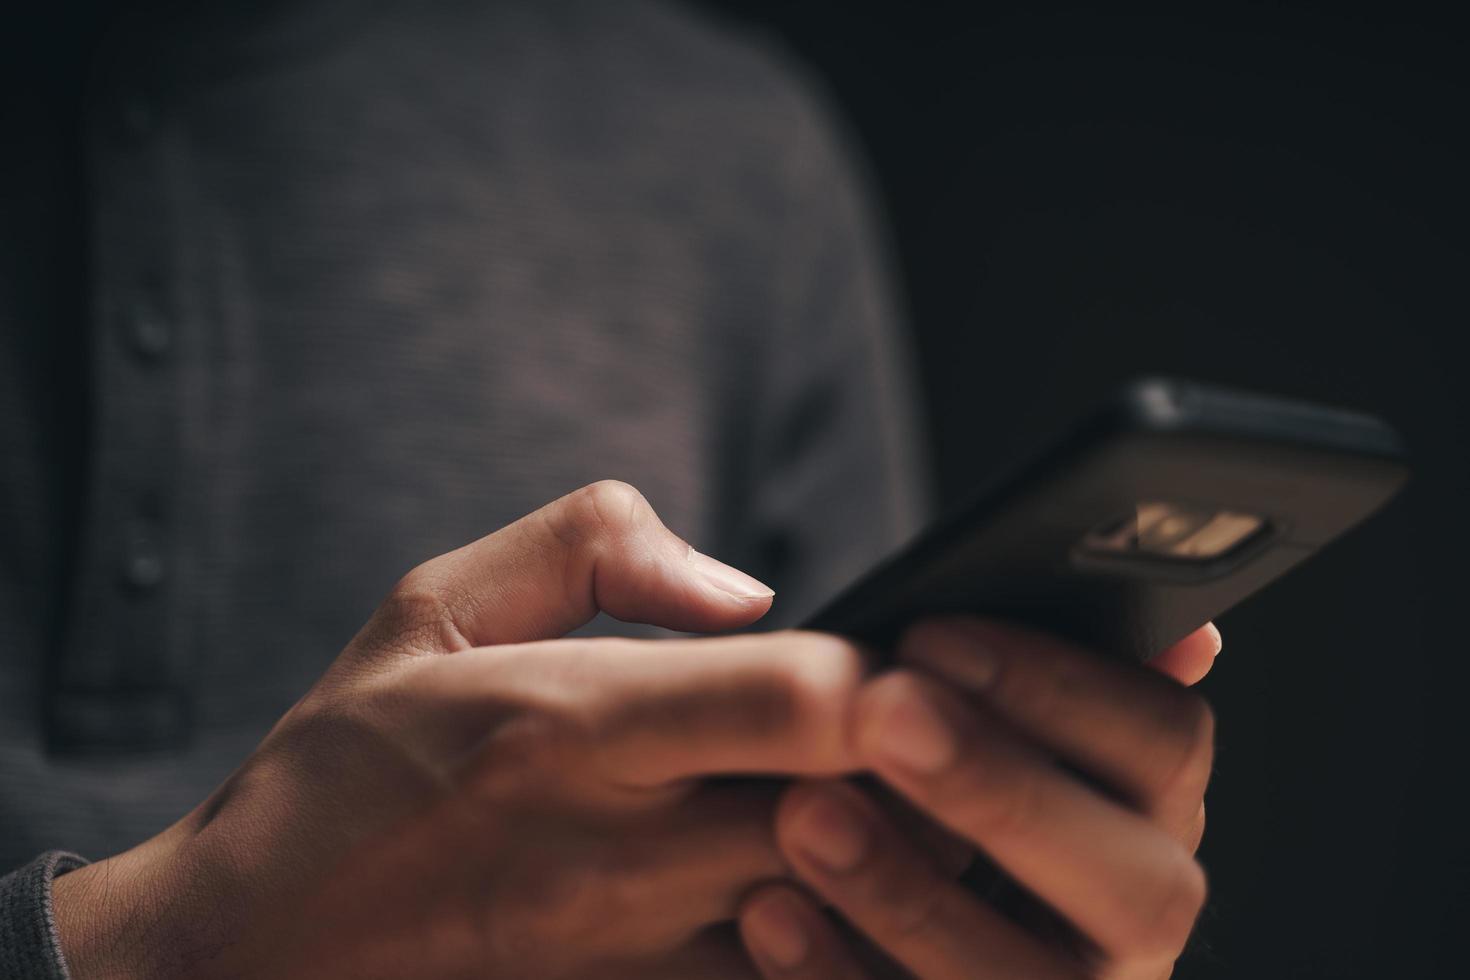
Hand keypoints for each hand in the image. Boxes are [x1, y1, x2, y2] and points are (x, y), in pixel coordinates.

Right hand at [52, 481, 870, 979]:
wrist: (255, 949)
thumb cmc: (351, 762)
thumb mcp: (433, 605)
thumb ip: (592, 546)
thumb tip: (747, 588)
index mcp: (578, 725)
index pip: (801, 703)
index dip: (898, 680)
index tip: (927, 650)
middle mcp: (626, 851)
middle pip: (865, 818)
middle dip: (937, 770)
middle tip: (957, 722)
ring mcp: (642, 953)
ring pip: (850, 920)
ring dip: (911, 861)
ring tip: (918, 802)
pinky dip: (844, 937)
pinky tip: (847, 886)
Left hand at [738, 618, 1220, 978]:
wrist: (795, 907)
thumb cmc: (889, 784)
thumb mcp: (951, 718)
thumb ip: (1030, 680)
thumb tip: (1189, 639)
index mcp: (1143, 817)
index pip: (1170, 746)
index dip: (1064, 687)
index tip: (930, 636)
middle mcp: (1126, 926)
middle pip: (1144, 886)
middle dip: (1006, 793)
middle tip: (884, 715)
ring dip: (914, 896)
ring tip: (805, 813)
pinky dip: (838, 976)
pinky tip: (767, 910)